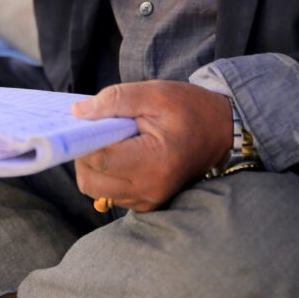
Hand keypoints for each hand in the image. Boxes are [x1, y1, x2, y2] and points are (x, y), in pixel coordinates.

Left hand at [72, 81, 231, 211]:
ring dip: (95, 163)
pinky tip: (125, 152)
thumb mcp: (154, 93)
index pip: (98, 158)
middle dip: (85, 153)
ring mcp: (149, 200)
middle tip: (101, 128)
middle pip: (90, 179)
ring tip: (116, 139)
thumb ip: (115, 100)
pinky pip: (111, 192)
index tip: (85, 120)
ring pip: (96, 188)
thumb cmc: (189, 108)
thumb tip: (78, 113)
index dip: (84, 138)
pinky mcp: (148, 204)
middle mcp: (150, 188)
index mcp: (154, 161)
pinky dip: (108, 173)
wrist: (220, 130)